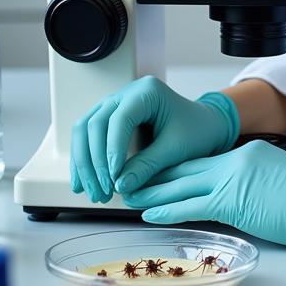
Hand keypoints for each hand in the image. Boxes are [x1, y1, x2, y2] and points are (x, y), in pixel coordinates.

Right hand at [70, 75, 238, 202]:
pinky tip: (83, 184)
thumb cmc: (195, 132)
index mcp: (147, 91)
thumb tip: (119, 187)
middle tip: (101, 192)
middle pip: (94, 124)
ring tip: (91, 194)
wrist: (203, 126)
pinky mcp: (108, 117)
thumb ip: (148, 165)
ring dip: (83, 164)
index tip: (113, 178)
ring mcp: (114, 102)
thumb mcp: (176, 149)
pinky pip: (87, 136)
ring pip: (84, 130)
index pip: (120, 119)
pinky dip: (83, 160)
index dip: (112, 149)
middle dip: (94, 162)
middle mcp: (126, 93)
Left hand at [121, 140, 285, 251]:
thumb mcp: (275, 181)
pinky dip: (166, 209)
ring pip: (181, 184)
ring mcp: (232, 179)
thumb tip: (230, 200)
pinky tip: (149, 213)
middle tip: (130, 180)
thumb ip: (250, 183)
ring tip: (129, 195)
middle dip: (155, 175)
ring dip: (152, 192)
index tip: (156, 172)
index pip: (203, 161)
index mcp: (247, 153)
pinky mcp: (232, 201)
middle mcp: (235, 160)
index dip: (176, 168)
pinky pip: (190, 205)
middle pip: (185, 167)